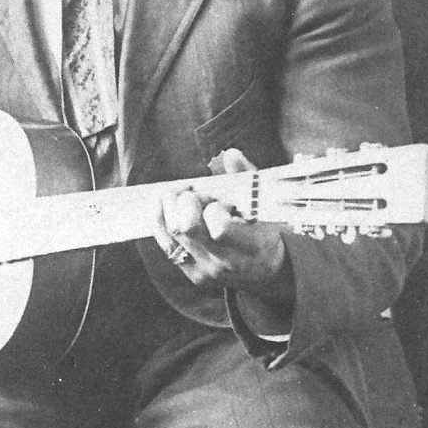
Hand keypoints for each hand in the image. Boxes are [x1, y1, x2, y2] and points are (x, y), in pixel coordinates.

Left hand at [154, 148, 294, 322]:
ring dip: (172, 205)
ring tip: (184, 196)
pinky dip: (163, 219)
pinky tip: (169, 206)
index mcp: (252, 245)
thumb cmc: (265, 231)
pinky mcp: (192, 274)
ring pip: (173, 232)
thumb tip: (231, 154)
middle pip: (188, 228)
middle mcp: (227, 262)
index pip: (220, 228)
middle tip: (198, 195)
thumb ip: (247, 178)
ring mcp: (207, 270)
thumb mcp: (264, 204)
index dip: (215, 207)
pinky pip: (166, 243)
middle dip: (188, 201)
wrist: (264, 270)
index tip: (222, 200)